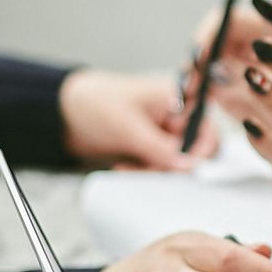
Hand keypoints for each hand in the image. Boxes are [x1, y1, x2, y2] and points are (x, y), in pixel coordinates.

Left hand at [59, 69, 215, 169]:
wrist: (64, 113)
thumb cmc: (96, 103)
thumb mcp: (130, 127)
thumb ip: (161, 149)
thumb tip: (189, 166)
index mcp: (178, 99)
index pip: (206, 129)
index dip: (198, 151)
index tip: (183, 167)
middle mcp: (176, 116)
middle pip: (194, 151)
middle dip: (171, 165)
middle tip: (148, 168)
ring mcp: (163, 134)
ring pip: (176, 165)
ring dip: (154, 172)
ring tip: (128, 167)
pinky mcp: (151, 149)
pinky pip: (158, 168)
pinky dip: (144, 172)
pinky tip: (124, 167)